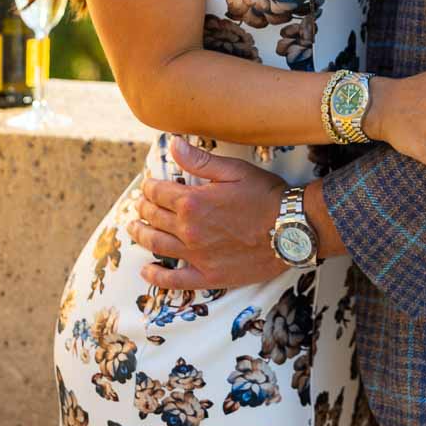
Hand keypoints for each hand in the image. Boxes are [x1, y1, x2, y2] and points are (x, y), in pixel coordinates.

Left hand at [128, 138, 287, 289]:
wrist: (291, 229)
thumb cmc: (265, 195)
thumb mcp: (234, 170)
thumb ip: (200, 160)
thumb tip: (172, 144)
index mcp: (192, 201)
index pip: (158, 192)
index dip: (150, 186)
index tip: (149, 184)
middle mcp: (188, 230)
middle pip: (154, 217)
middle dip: (143, 208)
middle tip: (140, 204)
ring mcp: (196, 255)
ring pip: (157, 245)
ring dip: (141, 235)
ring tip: (134, 228)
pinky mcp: (208, 276)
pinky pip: (174, 281)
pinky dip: (156, 276)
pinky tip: (147, 271)